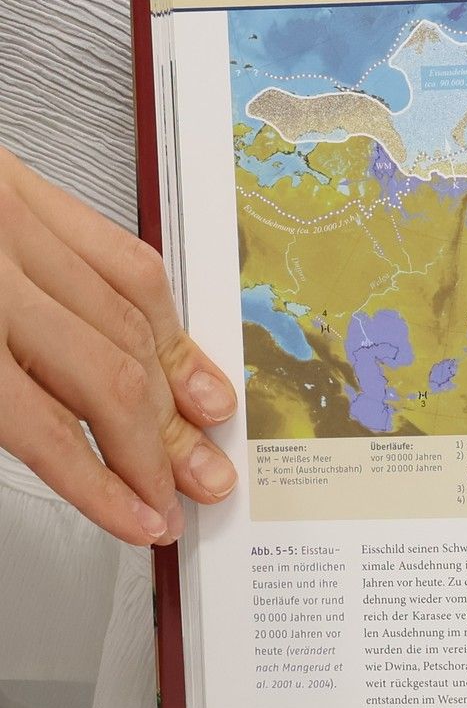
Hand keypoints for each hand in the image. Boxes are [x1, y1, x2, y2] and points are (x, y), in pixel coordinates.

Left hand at [0, 143, 237, 545]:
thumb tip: (57, 450)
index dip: (101, 484)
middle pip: (105, 372)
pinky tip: (180, 354)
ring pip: (130, 316)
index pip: (43, 424)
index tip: (140, 520)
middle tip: (190, 489)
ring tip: (206, 432)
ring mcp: (12, 216)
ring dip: (177, 384)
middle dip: (156, 445)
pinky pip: (122, 256)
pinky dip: (161, 314)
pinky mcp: (28, 187)